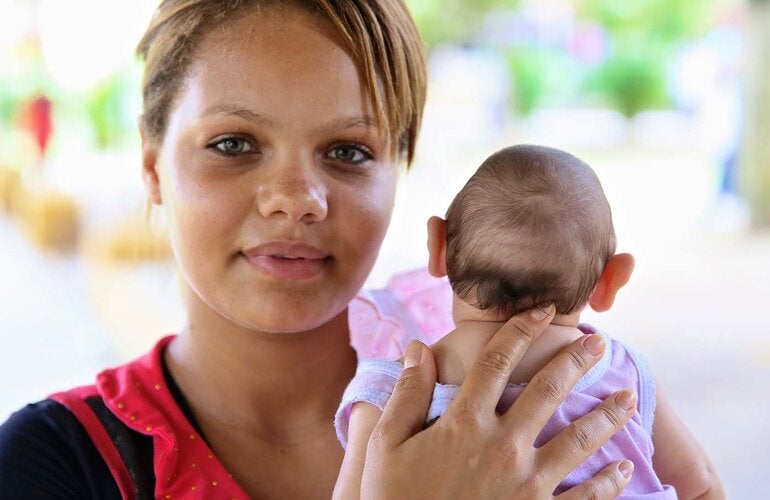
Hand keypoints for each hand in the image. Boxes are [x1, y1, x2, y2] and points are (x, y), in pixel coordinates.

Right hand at [361, 306, 635, 498]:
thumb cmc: (394, 499)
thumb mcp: (386, 445)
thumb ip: (407, 394)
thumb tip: (417, 347)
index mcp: (464, 423)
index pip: (497, 361)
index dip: (522, 330)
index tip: (542, 310)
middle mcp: (502, 446)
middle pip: (547, 392)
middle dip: (576, 364)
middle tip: (599, 346)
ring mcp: (526, 484)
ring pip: (577, 440)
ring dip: (606, 417)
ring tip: (629, 399)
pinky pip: (582, 498)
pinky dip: (607, 483)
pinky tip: (622, 467)